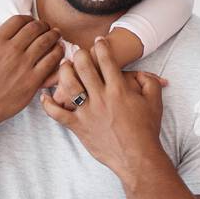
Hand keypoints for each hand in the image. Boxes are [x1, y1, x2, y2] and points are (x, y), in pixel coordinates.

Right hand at [0, 15, 63, 131]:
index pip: (18, 20)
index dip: (28, 18)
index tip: (31, 22)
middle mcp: (11, 50)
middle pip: (34, 28)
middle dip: (43, 25)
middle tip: (47, 27)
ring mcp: (23, 65)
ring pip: (46, 42)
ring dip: (54, 35)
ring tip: (56, 35)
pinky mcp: (33, 81)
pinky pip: (51, 62)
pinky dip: (58, 53)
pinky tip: (59, 50)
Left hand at [40, 38, 168, 180]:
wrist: (137, 157)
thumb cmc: (147, 130)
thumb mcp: (154, 102)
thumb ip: (149, 82)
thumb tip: (142, 73)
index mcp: (119, 89)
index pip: (106, 60)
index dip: (101, 47)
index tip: (98, 41)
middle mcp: (100, 97)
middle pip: (84, 67)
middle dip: (79, 54)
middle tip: (77, 51)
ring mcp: (87, 112)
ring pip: (68, 85)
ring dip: (63, 72)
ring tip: (64, 67)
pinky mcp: (78, 127)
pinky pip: (57, 114)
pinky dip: (47, 104)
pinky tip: (44, 96)